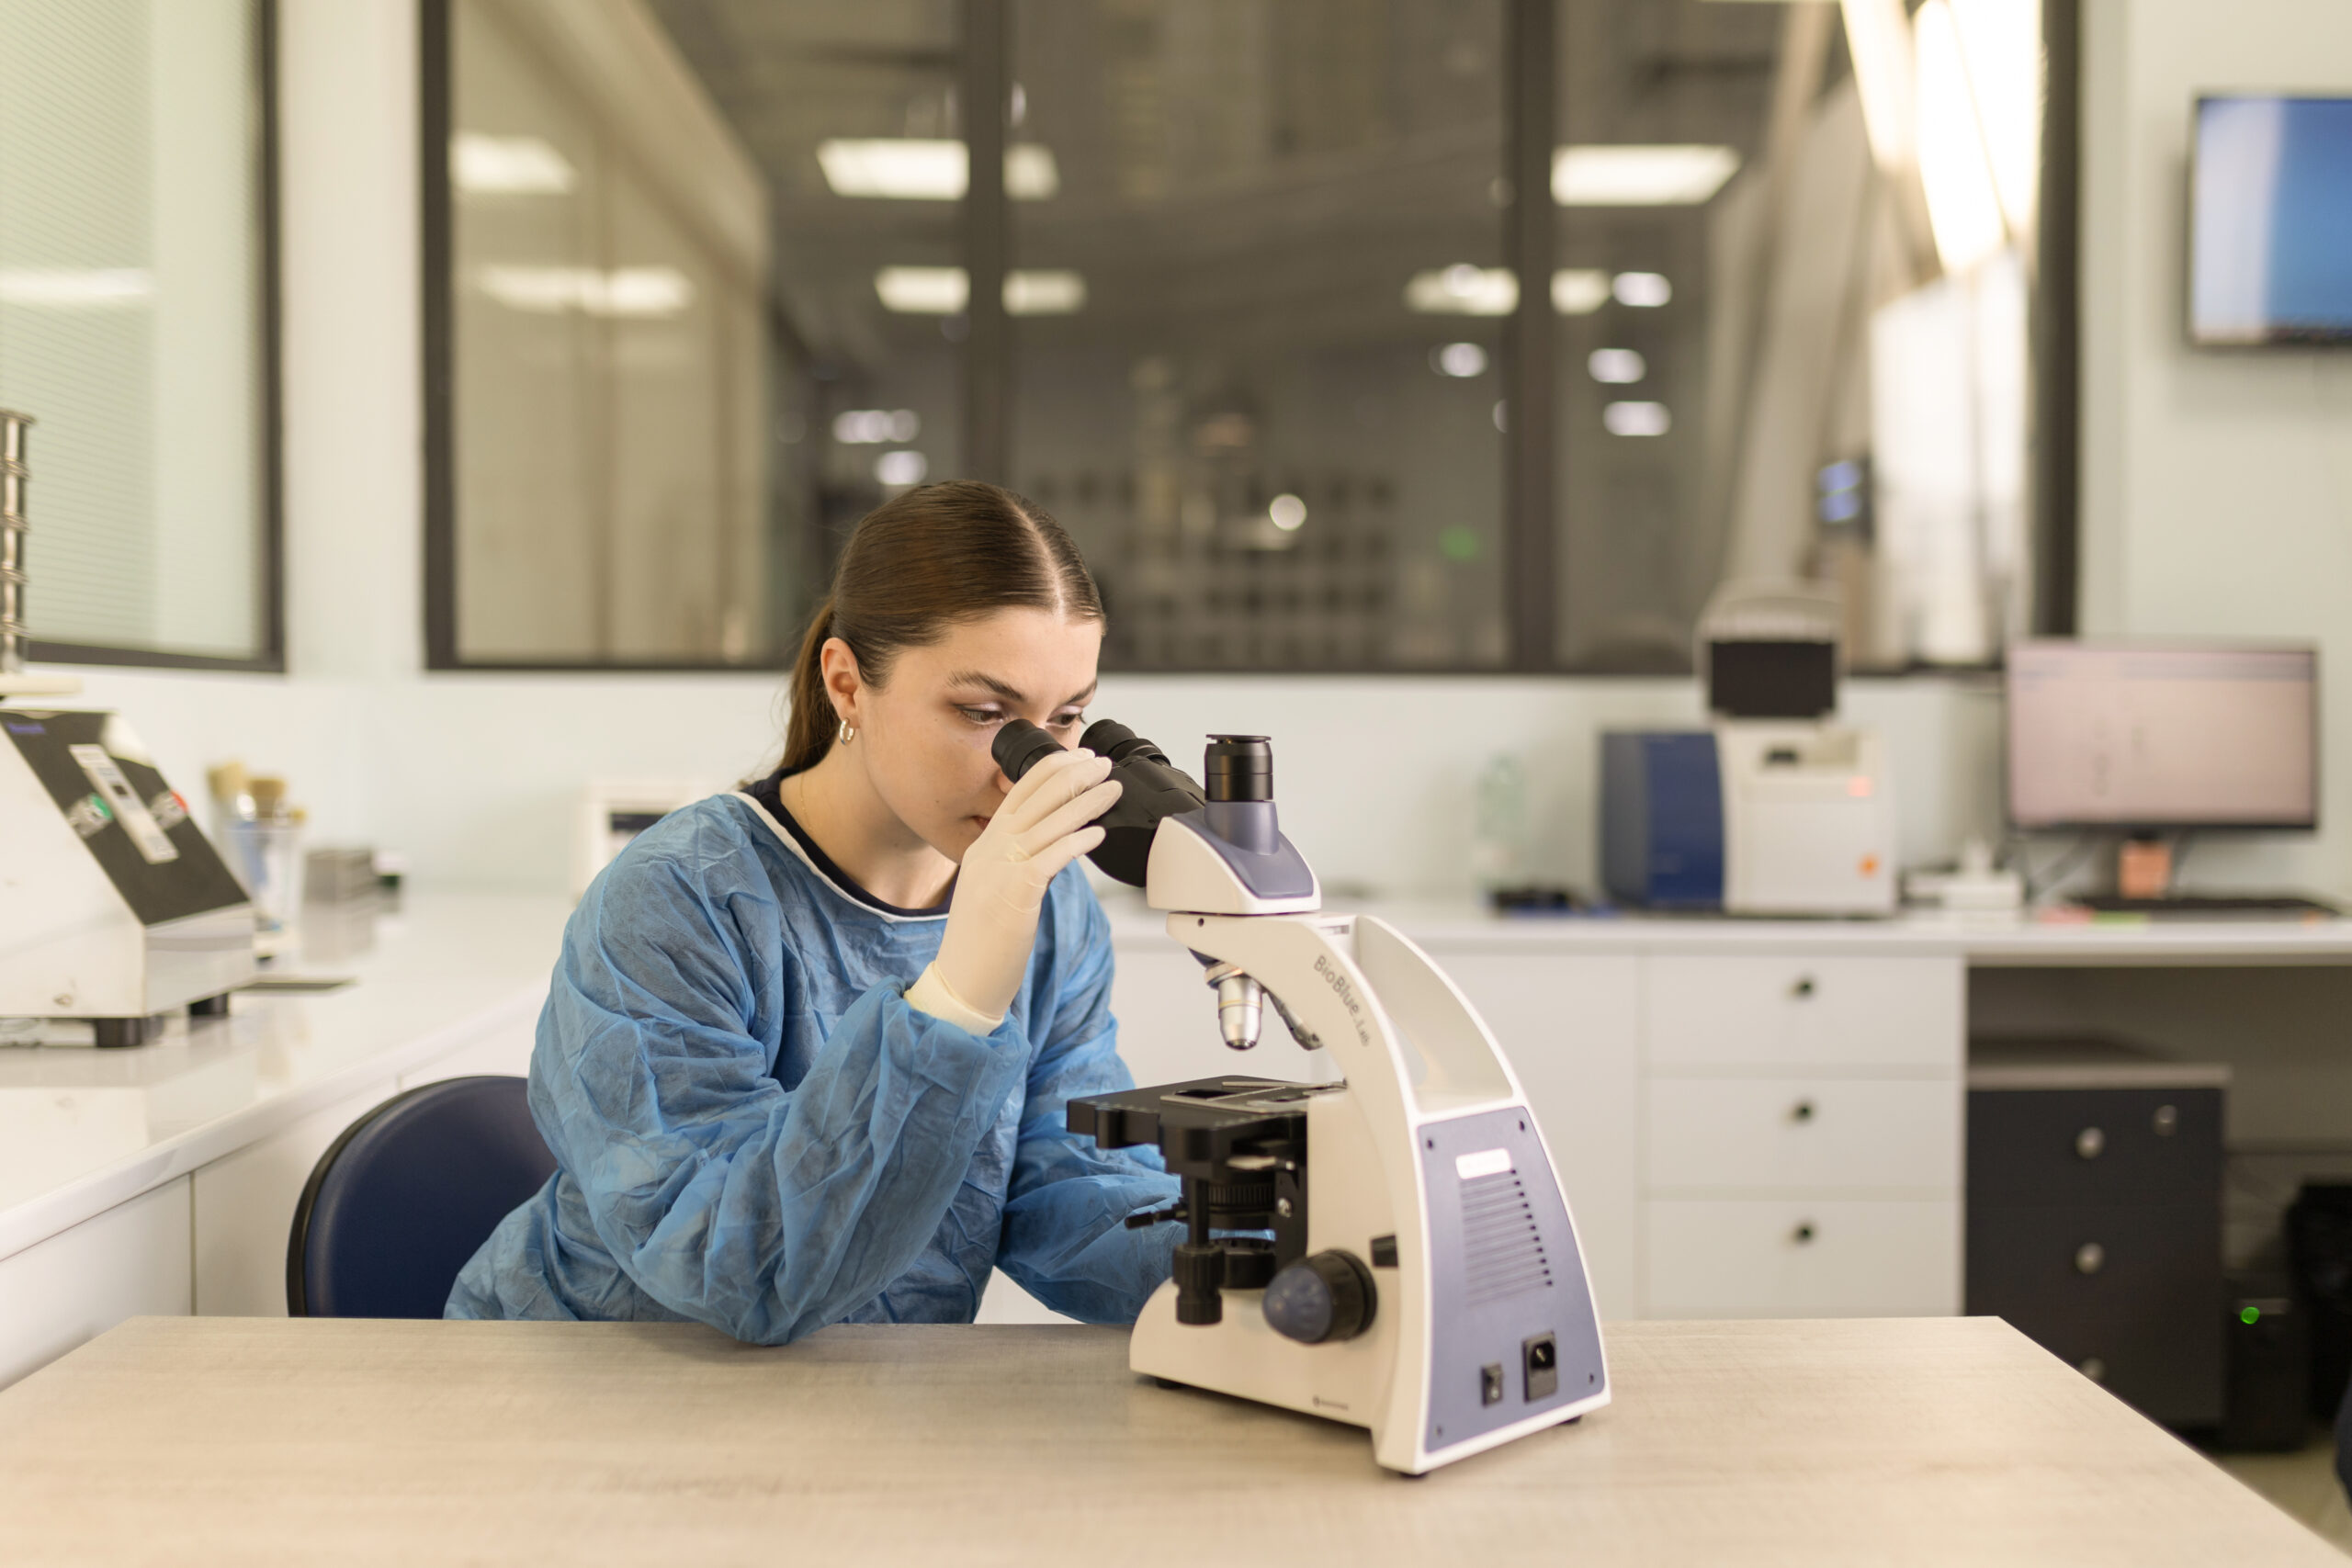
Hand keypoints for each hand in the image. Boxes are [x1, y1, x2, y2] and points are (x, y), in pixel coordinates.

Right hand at [916, 747, 1120, 1026]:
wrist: (963, 979)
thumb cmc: (983, 940)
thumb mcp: (997, 886)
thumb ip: (1022, 860)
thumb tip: (1061, 842)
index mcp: (985, 845)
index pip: (1018, 792)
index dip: (1052, 769)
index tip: (1080, 757)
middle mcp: (990, 850)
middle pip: (1036, 798)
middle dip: (1074, 775)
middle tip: (1103, 764)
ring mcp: (1000, 869)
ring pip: (1048, 823)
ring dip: (1085, 802)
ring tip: (1112, 790)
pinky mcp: (1014, 894)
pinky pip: (1050, 857)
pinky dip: (1076, 841)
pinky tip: (1098, 833)